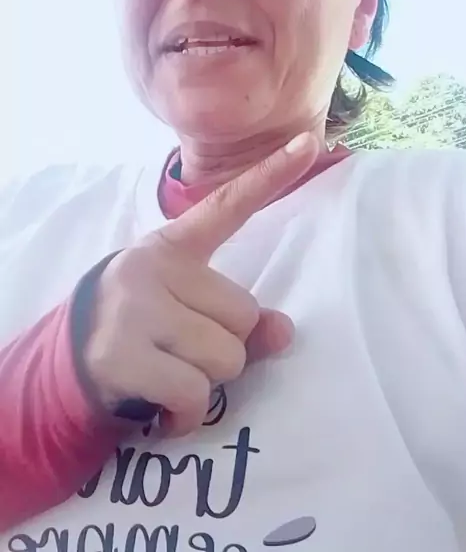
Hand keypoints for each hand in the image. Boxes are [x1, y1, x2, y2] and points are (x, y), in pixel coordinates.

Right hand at [83, 132, 317, 436]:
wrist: (65, 360)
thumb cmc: (140, 327)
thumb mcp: (185, 310)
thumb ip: (236, 318)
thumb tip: (284, 332)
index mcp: (173, 246)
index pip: (227, 206)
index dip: (270, 175)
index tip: (309, 142)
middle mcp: (154, 267)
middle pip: (244, 315)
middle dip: (226, 346)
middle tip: (183, 351)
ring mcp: (136, 309)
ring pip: (226, 357)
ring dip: (208, 382)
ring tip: (171, 374)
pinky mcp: (122, 354)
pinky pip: (195, 394)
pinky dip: (189, 414)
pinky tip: (166, 409)